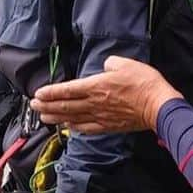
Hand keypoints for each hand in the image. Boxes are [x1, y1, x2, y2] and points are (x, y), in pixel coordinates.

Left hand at [32, 56, 180, 133]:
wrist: (158, 105)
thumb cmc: (144, 83)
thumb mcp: (126, 63)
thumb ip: (110, 64)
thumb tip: (104, 67)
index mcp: (97, 86)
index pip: (68, 90)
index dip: (51, 92)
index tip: (38, 93)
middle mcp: (95, 103)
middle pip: (66, 105)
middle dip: (48, 105)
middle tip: (34, 106)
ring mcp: (101, 117)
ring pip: (73, 118)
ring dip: (57, 117)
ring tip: (44, 117)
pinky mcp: (109, 126)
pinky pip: (87, 128)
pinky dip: (75, 128)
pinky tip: (68, 127)